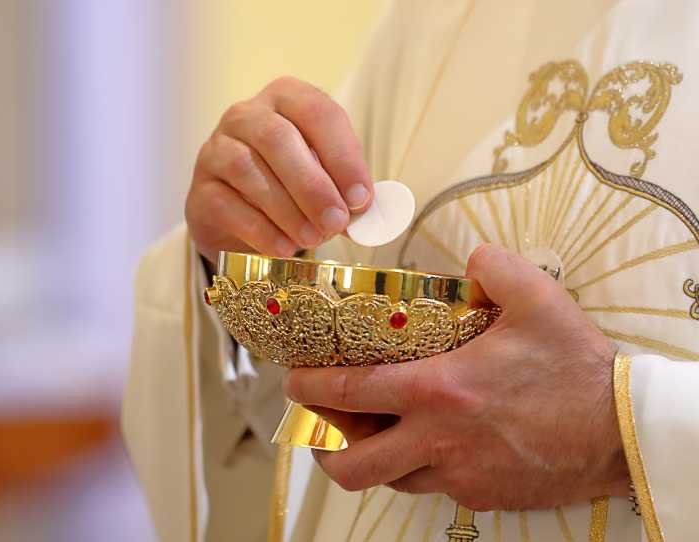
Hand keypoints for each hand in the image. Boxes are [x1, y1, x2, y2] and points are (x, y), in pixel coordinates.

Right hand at [186, 76, 371, 263]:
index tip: (361, 198)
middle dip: (312, 185)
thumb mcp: (326, 180)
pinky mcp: (199, 190)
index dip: (342, 155)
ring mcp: (215, 150)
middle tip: (336, 222)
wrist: (240, 218)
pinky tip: (283, 248)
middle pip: (277, 139)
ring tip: (313, 239)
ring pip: (247, 169)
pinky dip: (259, 229)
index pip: (317, 112)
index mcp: (286, 99)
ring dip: (286, 209)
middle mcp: (245, 116)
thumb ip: (346, 190)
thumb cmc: (293, 188)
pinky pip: (226, 204)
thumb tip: (368, 213)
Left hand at [284, 244, 628, 510]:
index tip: (292, 381)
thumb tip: (473, 257)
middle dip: (321, 449)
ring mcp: (457, 475)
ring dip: (371, 458)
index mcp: (437, 391)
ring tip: (373, 431)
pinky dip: (415, 468)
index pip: (350, 392)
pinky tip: (428, 443)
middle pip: (352, 465)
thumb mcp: (538, 299)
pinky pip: (430, 487)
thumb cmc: (576, 368)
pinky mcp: (480, 496)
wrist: (621, 433)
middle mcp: (437, 440)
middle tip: (322, 424)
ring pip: (389, 480)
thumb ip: (495, 266)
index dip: (310, 387)